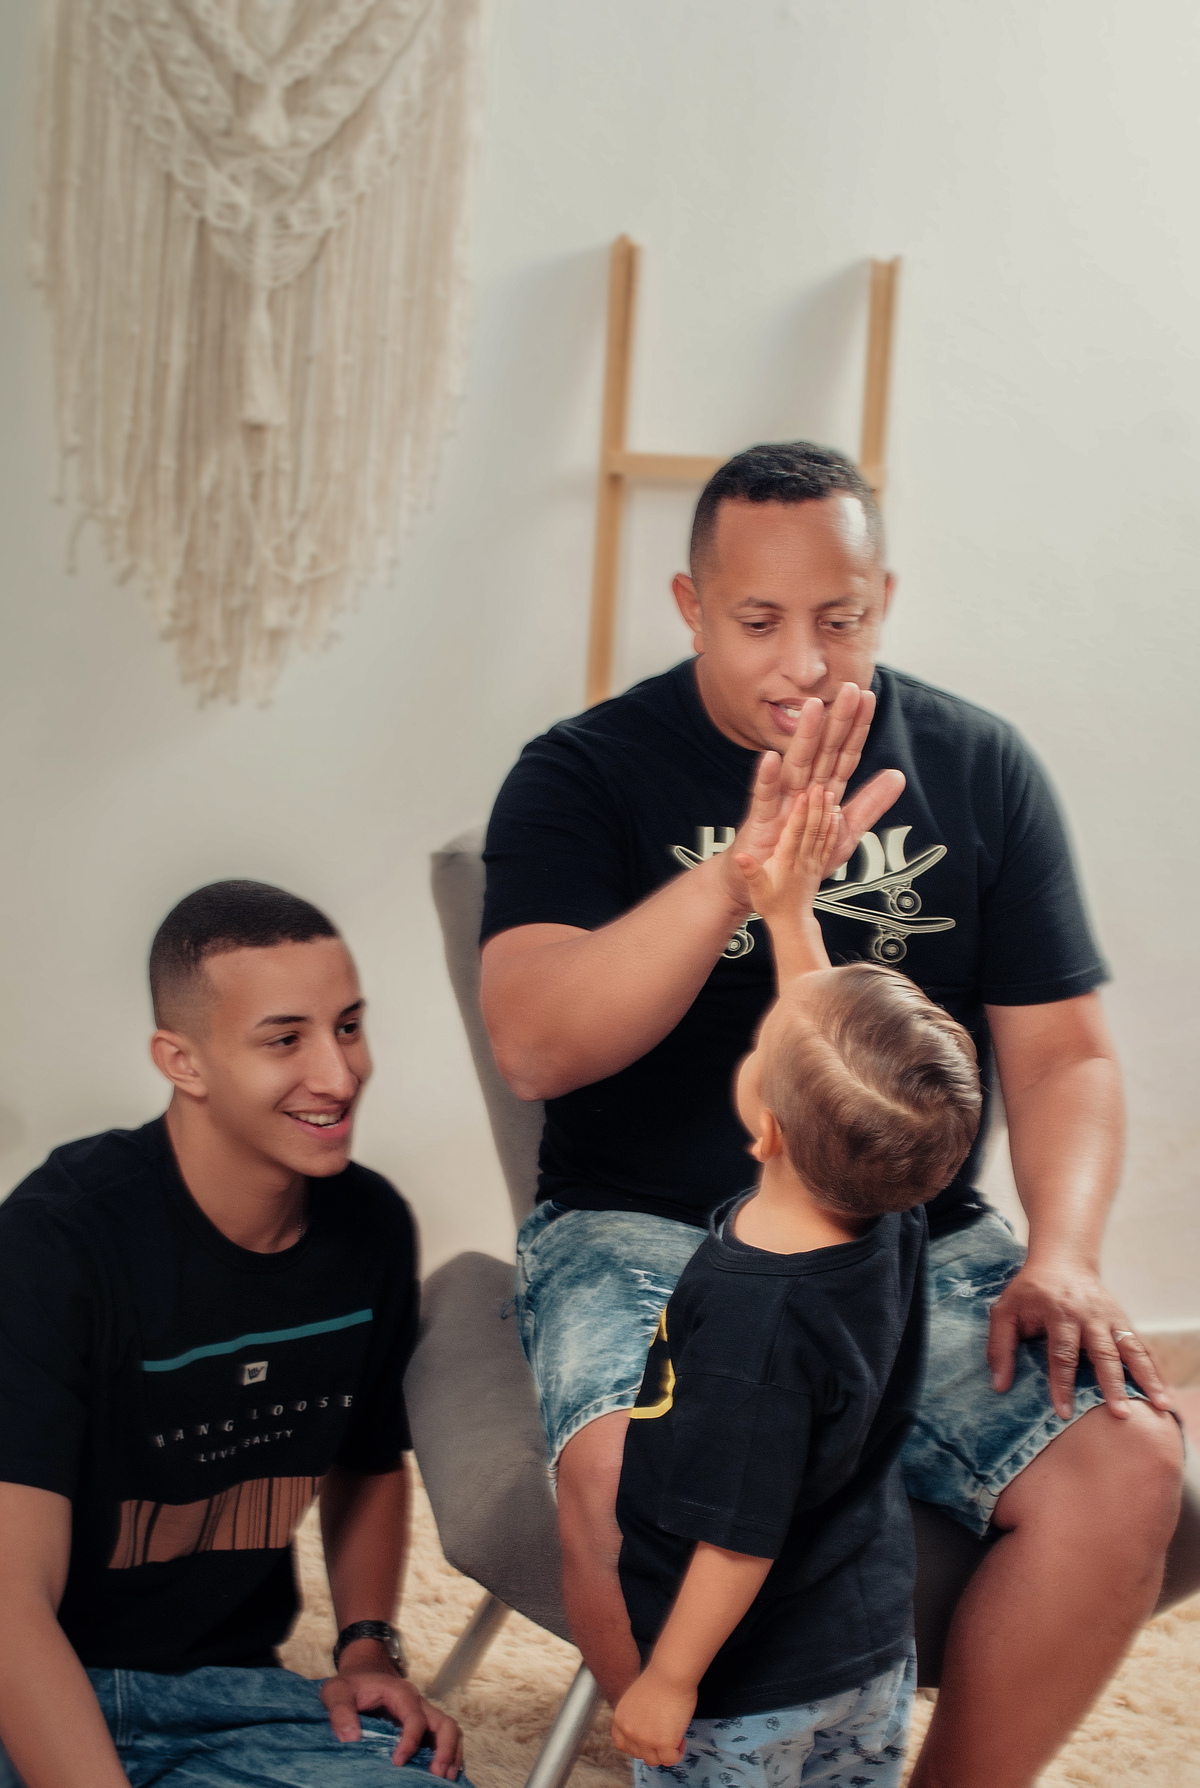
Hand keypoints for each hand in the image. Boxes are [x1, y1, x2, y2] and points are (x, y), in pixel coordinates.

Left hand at [321, 1663, 463, 1778]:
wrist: (362, 1674)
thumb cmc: (350, 1684)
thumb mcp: (336, 1691)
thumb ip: (340, 1711)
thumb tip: (351, 1738)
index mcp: (400, 1693)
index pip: (416, 1718)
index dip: (410, 1741)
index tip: (398, 1763)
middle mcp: (418, 1703)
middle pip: (445, 1723)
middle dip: (445, 1749)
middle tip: (437, 1775)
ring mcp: (423, 1714)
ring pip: (449, 1730)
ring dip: (451, 1754)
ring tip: (446, 1779)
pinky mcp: (422, 1726)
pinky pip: (443, 1737)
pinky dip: (449, 1754)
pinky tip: (442, 1773)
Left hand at [611, 1667, 695, 1767]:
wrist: (670, 1672)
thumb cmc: (659, 1679)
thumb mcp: (636, 1700)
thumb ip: (636, 1717)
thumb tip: (646, 1731)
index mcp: (620, 1718)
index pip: (622, 1744)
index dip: (636, 1745)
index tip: (647, 1742)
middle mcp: (629, 1731)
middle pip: (639, 1754)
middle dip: (653, 1748)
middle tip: (665, 1737)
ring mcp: (645, 1739)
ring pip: (654, 1760)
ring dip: (665, 1752)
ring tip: (675, 1738)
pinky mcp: (663, 1742)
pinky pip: (670, 1760)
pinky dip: (677, 1754)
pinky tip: (681, 1741)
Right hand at [716, 684, 903, 909]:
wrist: (765, 883)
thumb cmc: (799, 852)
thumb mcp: (843, 831)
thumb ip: (869, 804)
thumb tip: (898, 775)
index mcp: (823, 790)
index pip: (845, 755)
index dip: (857, 728)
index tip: (868, 697)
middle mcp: (802, 789)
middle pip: (824, 751)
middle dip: (837, 721)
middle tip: (849, 688)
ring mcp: (781, 802)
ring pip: (796, 765)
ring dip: (805, 738)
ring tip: (814, 708)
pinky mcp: (761, 821)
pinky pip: (763, 797)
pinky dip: (766, 779)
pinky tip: (769, 758)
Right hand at [734, 785, 839, 923]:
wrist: (790, 922)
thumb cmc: (772, 905)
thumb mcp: (756, 889)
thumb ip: (750, 872)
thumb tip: (741, 857)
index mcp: (786, 863)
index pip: (794, 834)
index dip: (799, 814)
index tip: (803, 796)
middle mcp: (802, 860)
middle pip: (811, 829)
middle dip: (816, 806)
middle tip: (819, 786)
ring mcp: (813, 862)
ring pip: (823, 833)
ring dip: (827, 813)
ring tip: (831, 795)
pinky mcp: (819, 865)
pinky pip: (829, 843)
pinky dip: (834, 827)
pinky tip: (837, 815)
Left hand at [986, 1257, 1173, 1421]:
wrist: (1062, 1261)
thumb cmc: (1030, 1291)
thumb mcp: (1005, 1311)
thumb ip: (1000, 1347)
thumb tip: (999, 1385)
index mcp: (1058, 1312)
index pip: (1061, 1353)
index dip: (1062, 1384)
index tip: (1064, 1412)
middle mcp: (1089, 1316)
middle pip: (1103, 1353)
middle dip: (1112, 1384)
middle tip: (1120, 1414)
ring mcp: (1110, 1318)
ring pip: (1132, 1349)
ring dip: (1146, 1377)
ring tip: (1160, 1405)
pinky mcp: (1123, 1321)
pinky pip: (1142, 1346)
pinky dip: (1155, 1369)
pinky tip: (1163, 1391)